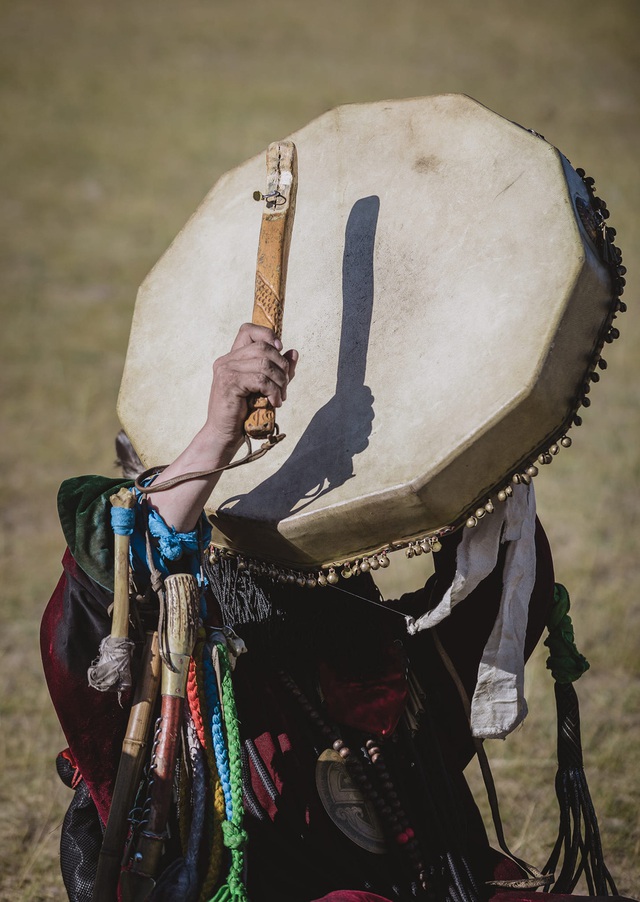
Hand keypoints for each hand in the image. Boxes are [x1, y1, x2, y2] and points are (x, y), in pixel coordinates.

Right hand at [147, 323, 297, 530]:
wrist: (224, 435)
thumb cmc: (244, 414)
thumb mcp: (265, 388)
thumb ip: (279, 370)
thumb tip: (294, 352)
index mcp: (232, 358)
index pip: (248, 330)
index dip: (267, 335)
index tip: (280, 350)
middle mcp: (226, 361)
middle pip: (263, 348)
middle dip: (281, 366)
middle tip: (285, 386)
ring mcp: (226, 371)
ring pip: (264, 363)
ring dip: (280, 381)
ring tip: (281, 397)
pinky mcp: (229, 384)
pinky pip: (260, 379)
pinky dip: (273, 391)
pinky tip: (275, 402)